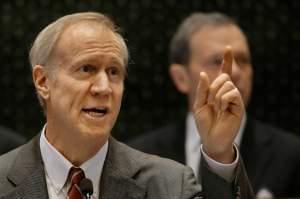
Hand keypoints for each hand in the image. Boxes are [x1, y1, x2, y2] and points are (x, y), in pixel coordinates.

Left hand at [193, 46, 244, 162]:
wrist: (211, 139)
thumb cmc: (204, 123)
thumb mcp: (199, 105)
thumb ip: (202, 89)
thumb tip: (205, 73)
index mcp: (218, 91)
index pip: (224, 73)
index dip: (227, 61)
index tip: (228, 48)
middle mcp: (228, 93)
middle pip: (223, 77)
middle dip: (213, 88)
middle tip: (211, 102)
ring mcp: (234, 99)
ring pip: (227, 84)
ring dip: (217, 96)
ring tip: (217, 109)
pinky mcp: (239, 106)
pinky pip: (231, 93)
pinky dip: (223, 100)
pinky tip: (223, 110)